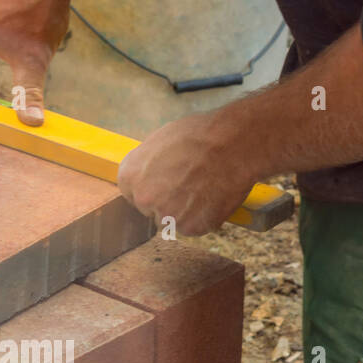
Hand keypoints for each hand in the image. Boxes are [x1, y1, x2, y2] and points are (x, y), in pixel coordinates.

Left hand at [117, 109, 256, 235]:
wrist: (232, 143)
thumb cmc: (200, 135)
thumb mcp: (161, 140)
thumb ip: (149, 163)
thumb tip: (151, 172)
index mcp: (130, 175)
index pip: (134, 193)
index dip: (153, 188)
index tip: (166, 183)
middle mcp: (143, 199)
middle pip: (151, 209)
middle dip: (167, 201)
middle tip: (189, 184)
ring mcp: (166, 215)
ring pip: (173, 220)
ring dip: (186, 211)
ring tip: (203, 188)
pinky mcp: (190, 227)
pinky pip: (195, 226)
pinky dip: (204, 217)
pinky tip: (213, 197)